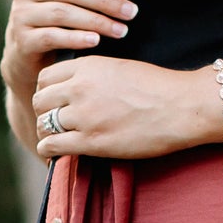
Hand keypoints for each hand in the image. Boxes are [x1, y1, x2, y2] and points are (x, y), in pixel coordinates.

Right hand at [1, 0, 136, 87]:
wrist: (24, 55)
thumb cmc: (53, 21)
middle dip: (103, 1)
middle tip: (130, 12)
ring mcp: (21, 14)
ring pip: (63, 14)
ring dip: (96, 22)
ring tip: (120, 30)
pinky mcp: (22, 39)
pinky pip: (53, 36)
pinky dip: (76, 38)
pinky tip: (95, 41)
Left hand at [31, 57, 221, 161]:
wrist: (182, 107)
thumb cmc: (158, 88)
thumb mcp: (119, 68)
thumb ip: (93, 75)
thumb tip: (76, 88)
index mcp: (87, 67)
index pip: (45, 78)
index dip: (48, 92)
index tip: (56, 102)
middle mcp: (80, 88)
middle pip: (40, 101)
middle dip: (44, 113)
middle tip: (55, 123)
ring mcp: (83, 116)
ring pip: (43, 125)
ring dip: (47, 134)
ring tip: (57, 141)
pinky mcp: (90, 141)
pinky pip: (51, 146)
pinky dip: (49, 152)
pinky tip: (57, 156)